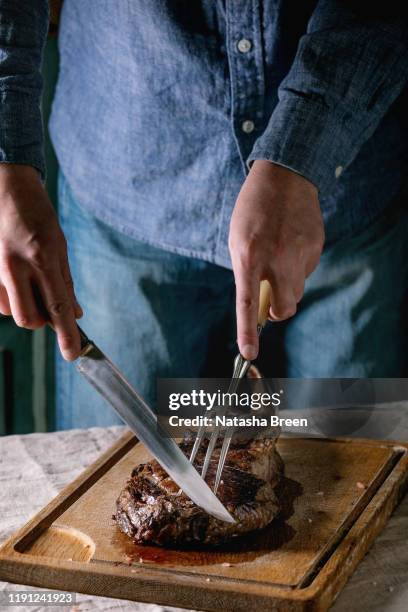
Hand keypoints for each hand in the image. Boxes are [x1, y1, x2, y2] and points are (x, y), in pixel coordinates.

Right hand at [0, 164, 82, 359]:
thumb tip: (76, 315)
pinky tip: (13, 275)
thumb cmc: (37, 214)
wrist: (4, 187)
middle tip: (48, 304)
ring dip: (25, 304)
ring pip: (12, 311)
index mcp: (42, 258)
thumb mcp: (60, 245)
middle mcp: (16, 266)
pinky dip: (9, 295)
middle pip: (29, 319)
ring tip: (28, 277)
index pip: (58, 307)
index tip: (73, 354)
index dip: (67, 335)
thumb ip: (66, 283)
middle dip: (42, 321)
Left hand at [229, 160, 323, 359]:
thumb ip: (246, 271)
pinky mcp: (316, 247)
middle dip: (277, 310)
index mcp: (249, 256)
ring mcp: (300, 254)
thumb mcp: (237, 240)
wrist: (284, 176)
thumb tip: (260, 300)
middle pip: (283, 308)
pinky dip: (298, 267)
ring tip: (280, 258)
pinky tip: (292, 244)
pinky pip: (307, 271)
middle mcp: (276, 258)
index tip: (248, 353)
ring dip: (287, 286)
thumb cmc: (252, 209)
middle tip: (270, 299)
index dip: (247, 332)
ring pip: (297, 291)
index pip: (247, 304)